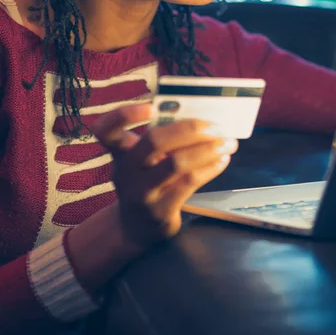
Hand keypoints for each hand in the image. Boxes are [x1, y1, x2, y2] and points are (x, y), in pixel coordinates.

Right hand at [94, 103, 236, 246]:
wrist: (135, 228)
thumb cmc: (146, 182)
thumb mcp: (143, 161)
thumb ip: (162, 141)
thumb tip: (203, 119)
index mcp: (121, 152)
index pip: (107, 130)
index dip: (124, 115)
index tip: (150, 106)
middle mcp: (126, 171)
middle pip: (153, 142)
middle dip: (189, 129)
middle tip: (216, 126)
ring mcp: (142, 193)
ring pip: (176, 163)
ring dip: (207, 149)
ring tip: (228, 143)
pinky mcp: (160, 211)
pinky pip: (189, 183)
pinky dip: (210, 168)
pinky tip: (222, 160)